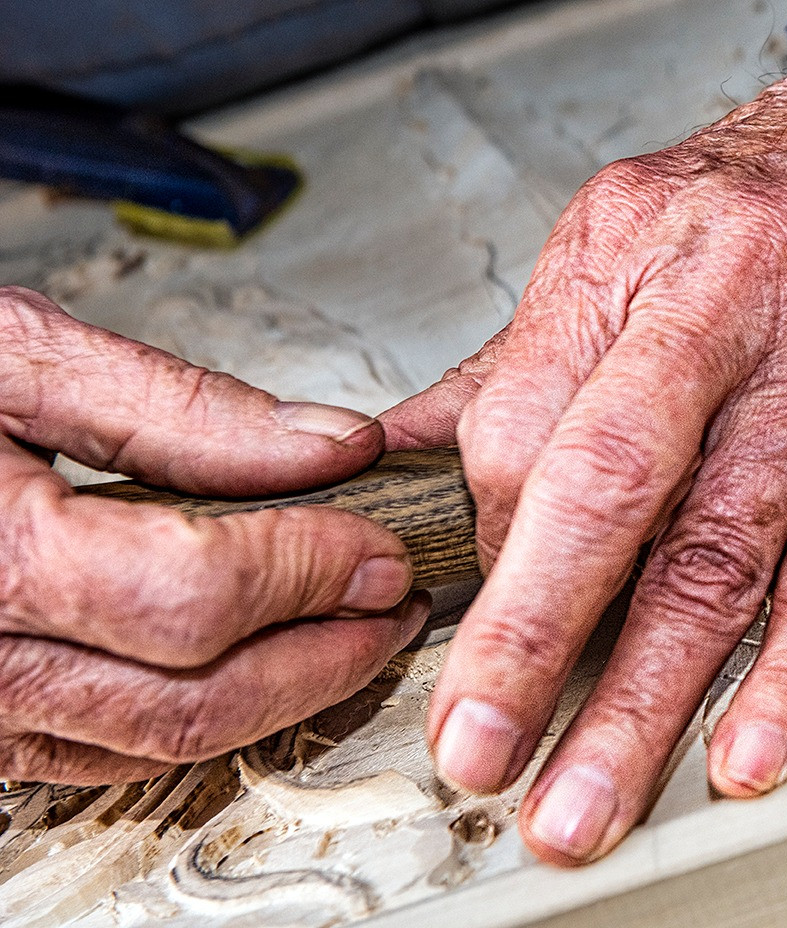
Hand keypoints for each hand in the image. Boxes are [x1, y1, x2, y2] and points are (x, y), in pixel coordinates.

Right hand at [0, 287, 428, 784]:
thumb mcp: (12, 355)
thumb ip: (178, 409)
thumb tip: (325, 449)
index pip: (197, 594)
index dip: (311, 570)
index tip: (379, 543)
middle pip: (193, 698)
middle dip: (323, 655)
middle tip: (391, 603)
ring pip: (160, 745)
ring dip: (281, 698)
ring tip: (348, 633)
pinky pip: (107, 753)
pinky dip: (204, 718)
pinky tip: (259, 667)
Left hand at [382, 43, 786, 863]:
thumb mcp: (634, 231)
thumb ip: (521, 357)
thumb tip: (406, 459)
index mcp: (628, 251)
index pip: (519, 423)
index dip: (485, 538)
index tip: (473, 605)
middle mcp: (721, 313)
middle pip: (608, 492)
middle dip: (529, 636)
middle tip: (476, 745)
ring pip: (720, 556)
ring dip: (647, 696)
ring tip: (589, 795)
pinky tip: (752, 745)